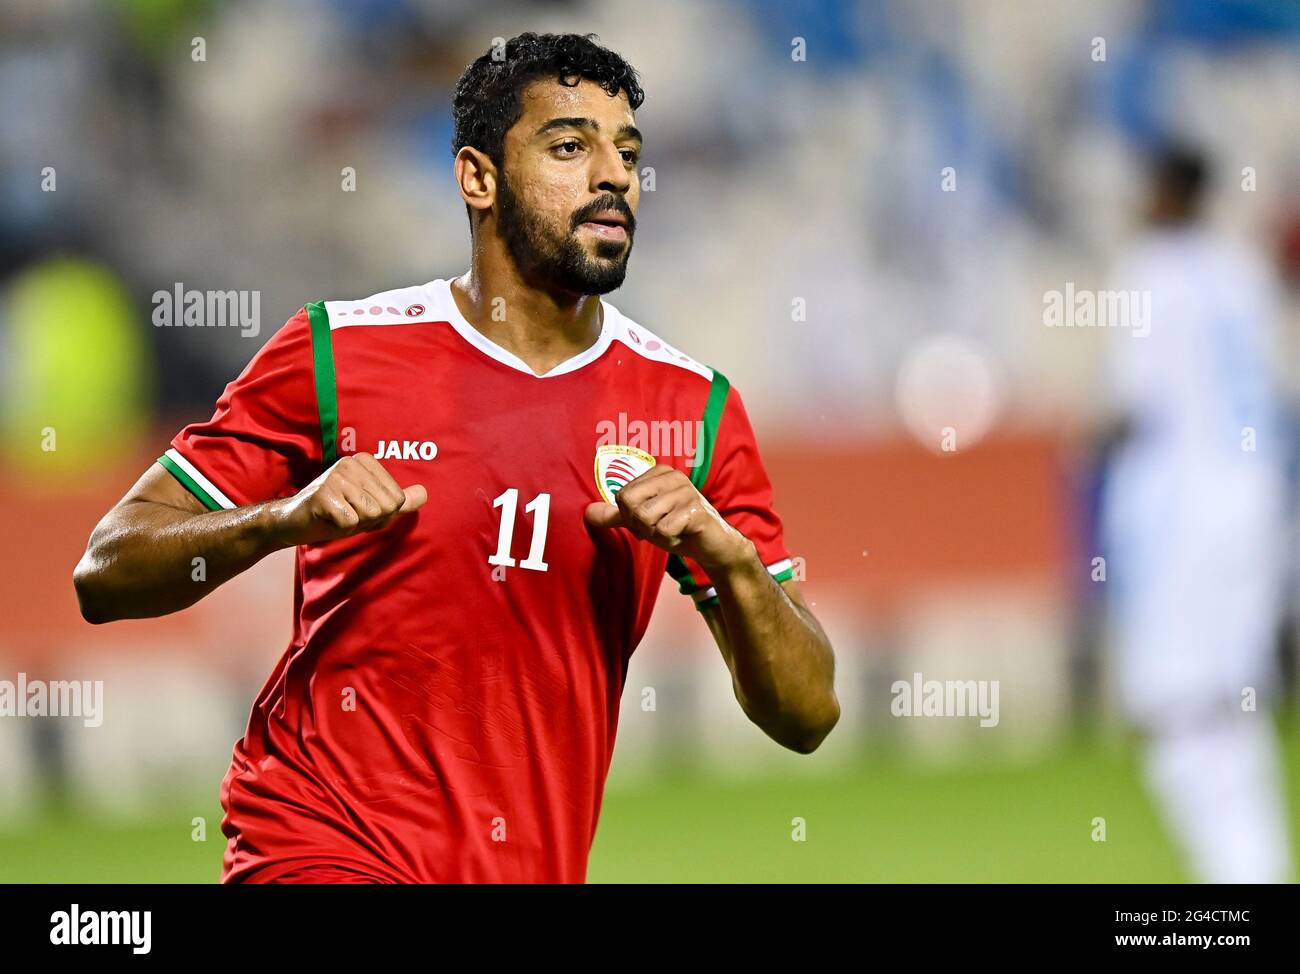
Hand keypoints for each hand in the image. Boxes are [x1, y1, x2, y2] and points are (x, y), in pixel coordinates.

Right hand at [271, 453, 426, 545]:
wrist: (295, 522)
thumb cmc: (337, 513)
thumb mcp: (373, 506)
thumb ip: (400, 500)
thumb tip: (426, 494)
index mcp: (366, 462)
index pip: (397, 499)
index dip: (382, 514)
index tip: (359, 508)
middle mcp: (351, 463)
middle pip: (387, 507)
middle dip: (370, 520)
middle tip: (349, 514)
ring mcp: (336, 476)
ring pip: (371, 514)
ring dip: (356, 523)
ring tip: (339, 515)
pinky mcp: (323, 495)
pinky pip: (351, 522)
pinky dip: (341, 528)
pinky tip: (328, 519)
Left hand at [583, 464, 749, 571]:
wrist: (713, 546)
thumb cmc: (678, 528)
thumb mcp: (643, 521)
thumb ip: (616, 516)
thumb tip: (586, 513)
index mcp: (658, 472)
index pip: (622, 497)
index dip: (632, 517)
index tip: (652, 520)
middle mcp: (672, 476)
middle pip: (629, 505)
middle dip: (642, 526)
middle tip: (662, 527)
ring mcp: (686, 492)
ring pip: (645, 519)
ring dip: (656, 535)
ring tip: (674, 530)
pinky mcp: (696, 511)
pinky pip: (663, 531)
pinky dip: (670, 541)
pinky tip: (684, 535)